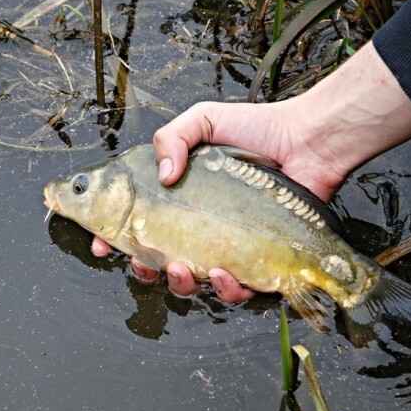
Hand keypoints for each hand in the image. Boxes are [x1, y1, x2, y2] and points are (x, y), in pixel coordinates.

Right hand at [93, 41, 410, 301]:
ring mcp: (226, 247)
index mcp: (178, 199)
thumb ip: (171, 137)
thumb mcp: (204, 120)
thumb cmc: (259, 129)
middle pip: (157, 263)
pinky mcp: (257, 263)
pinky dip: (225, 289)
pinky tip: (225, 273)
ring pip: (192, 283)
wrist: (308, 143)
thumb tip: (163, 176)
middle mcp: (199, 227)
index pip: (135, 224)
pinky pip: (235, 290)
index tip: (102, 244)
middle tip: (143, 262)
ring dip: (179, 284)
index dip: (114, 239)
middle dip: (143, 270)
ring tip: (181, 269)